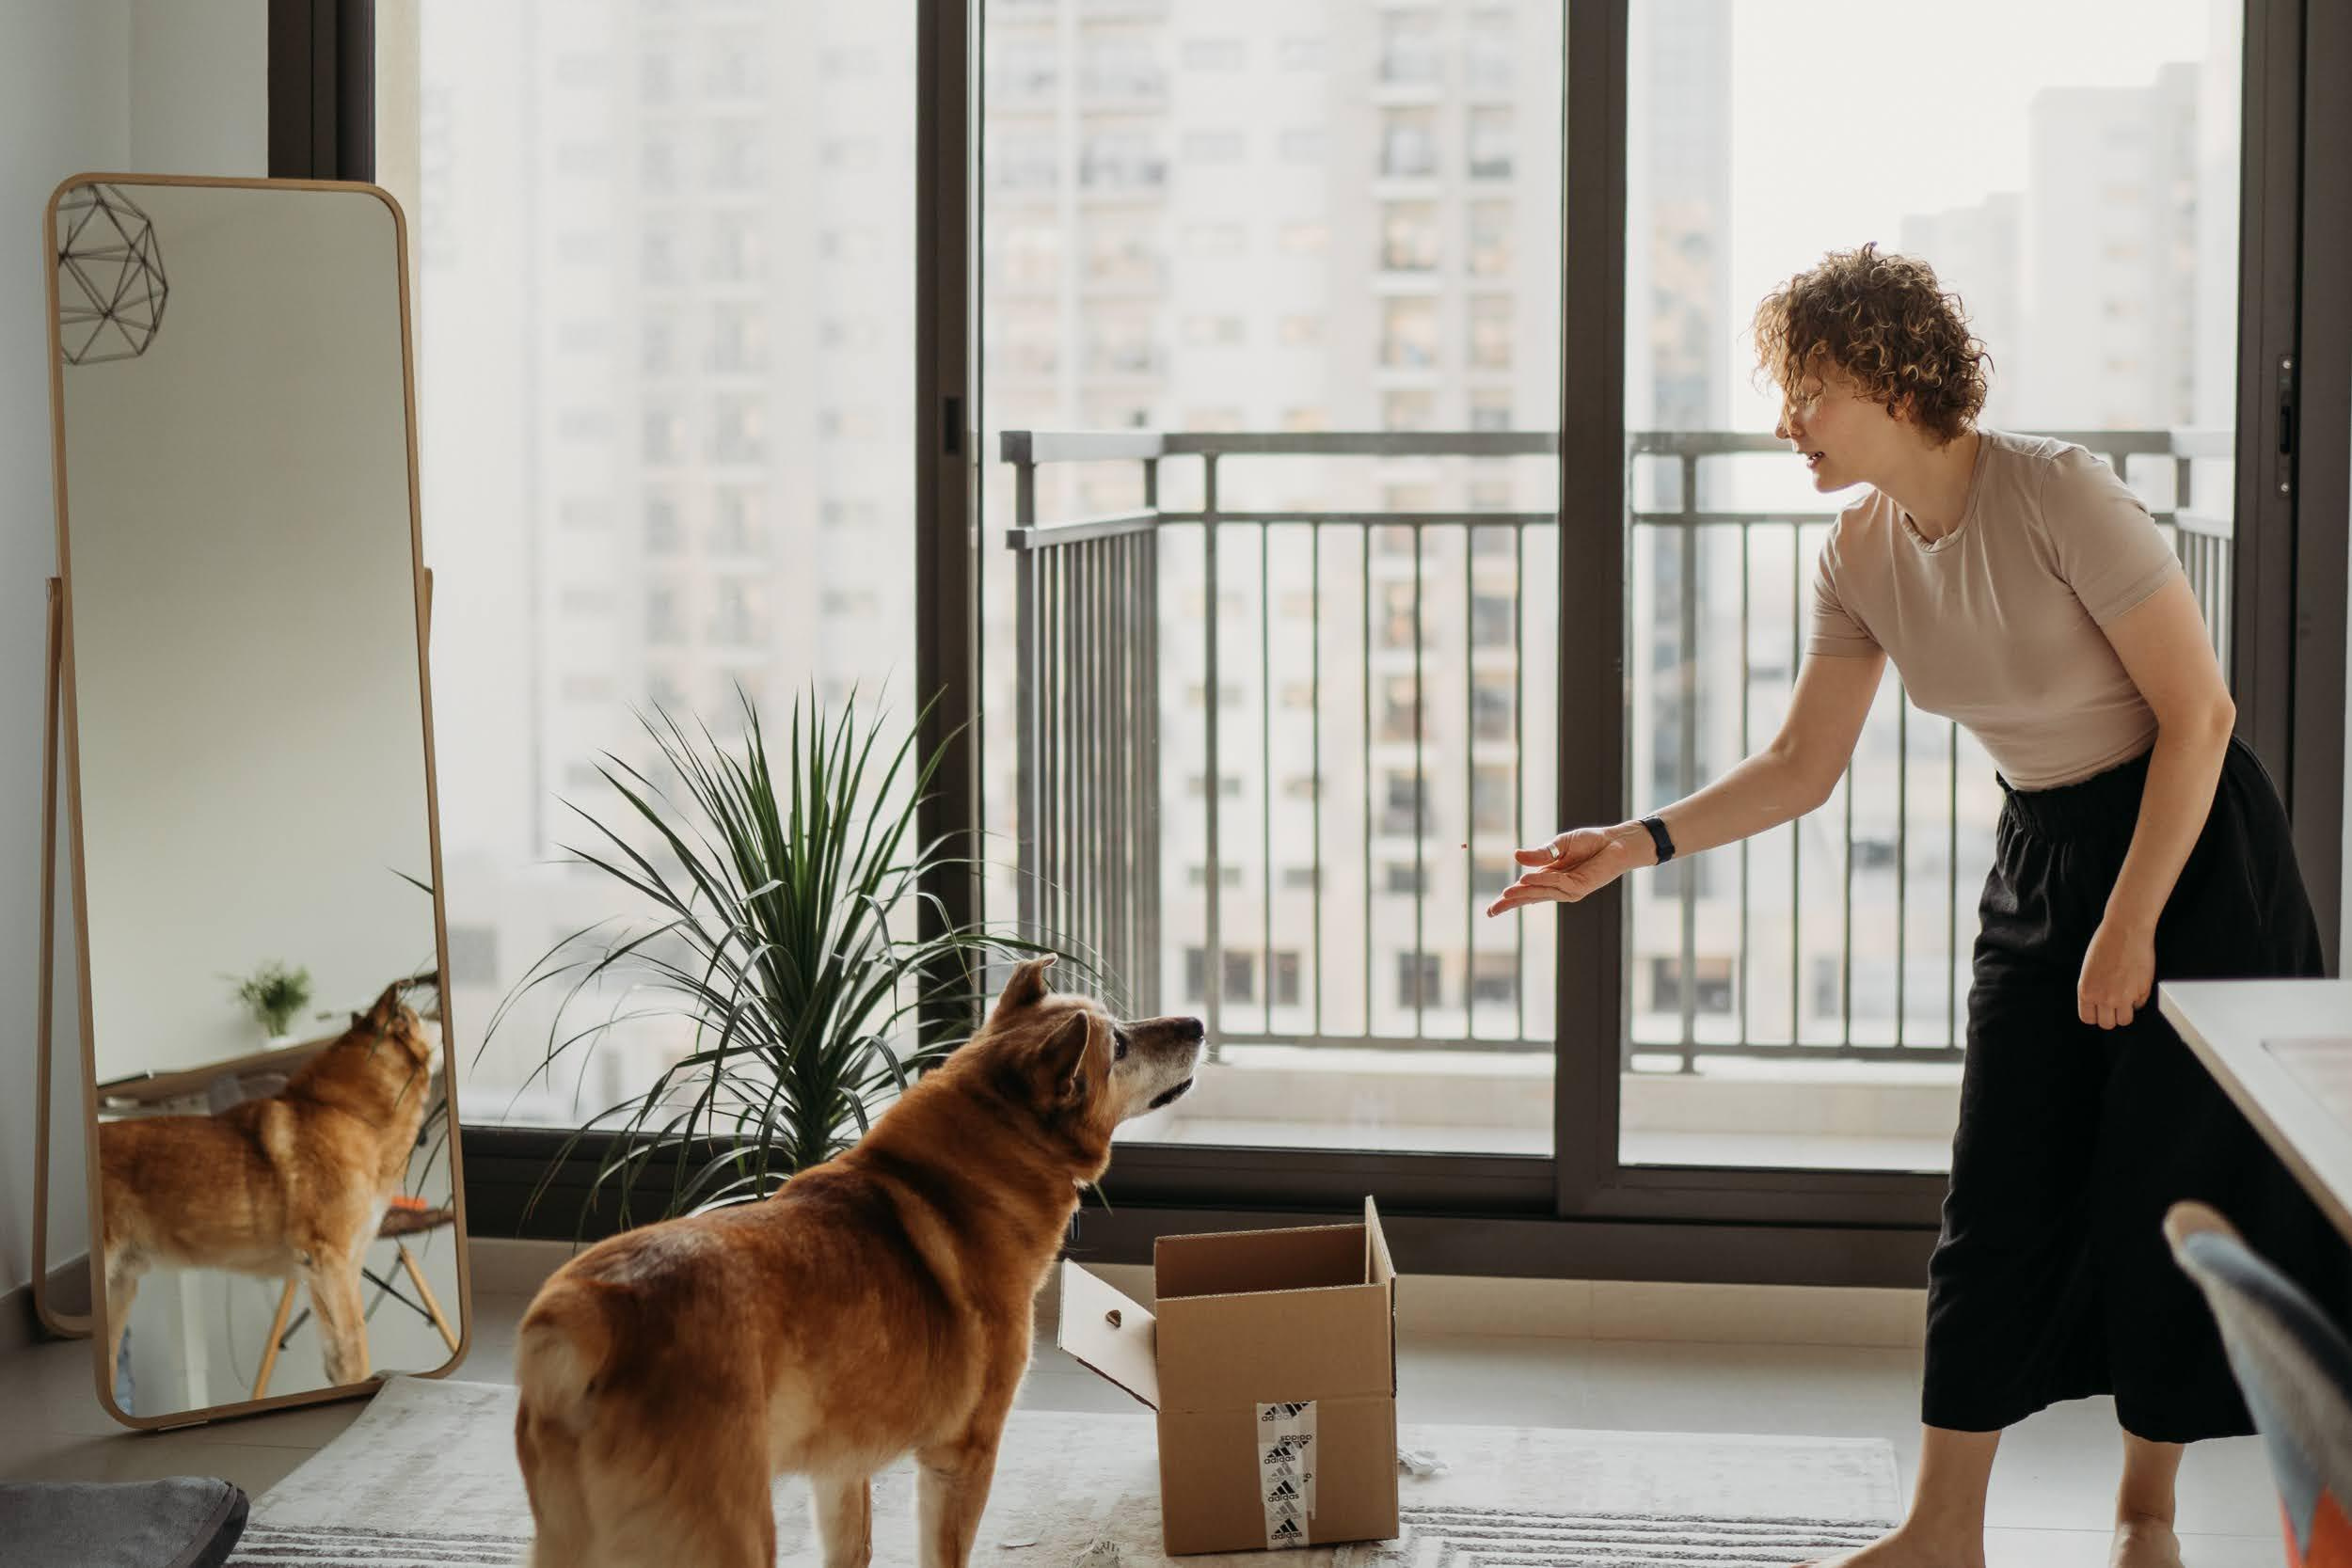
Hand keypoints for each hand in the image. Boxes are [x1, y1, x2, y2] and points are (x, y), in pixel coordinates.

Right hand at [1485, 825, 1648, 916]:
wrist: (1615, 842)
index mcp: (1549, 876)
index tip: (1491, 910)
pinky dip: (1542, 881)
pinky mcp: (1580, 888)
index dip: (1509, 899)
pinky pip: (1557, 884)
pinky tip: (1527, 879)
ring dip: (1523, 893)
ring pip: (1541, 893)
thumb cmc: (1590, 842)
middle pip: (1529, 898)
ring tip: (1505, 894)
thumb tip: (1515, 857)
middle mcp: (1557, 886)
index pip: (1525, 890)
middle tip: (1491, 911)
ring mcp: (1569, 890)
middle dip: (1511, 904)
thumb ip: (1539, 854)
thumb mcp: (1558, 844)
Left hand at [2078, 915, 2155, 1029]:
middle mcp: (2104, 997)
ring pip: (2125, 1020)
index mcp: (2086, 992)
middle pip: (2107, 1024)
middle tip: (2113, 1005)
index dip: (2095, 1015)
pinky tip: (2135, 985)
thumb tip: (2099, 1004)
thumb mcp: (2088, 969)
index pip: (2088, 1019)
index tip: (2099, 1010)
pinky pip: (2140, 1005)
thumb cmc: (2105, 944)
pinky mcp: (2142, 991)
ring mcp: (2125, 996)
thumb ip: (2092, 989)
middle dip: (2110, 1016)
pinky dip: (2138, 999)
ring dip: (2125, 1012)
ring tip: (2125, 999)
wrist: (2126, 930)